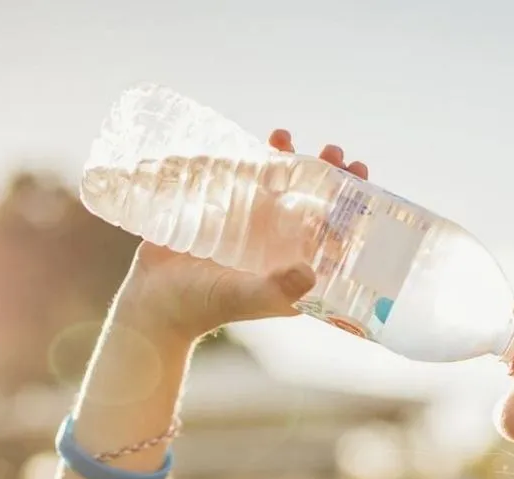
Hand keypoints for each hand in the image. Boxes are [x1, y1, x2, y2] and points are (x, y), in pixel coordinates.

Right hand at [114, 130, 369, 341]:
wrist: (153, 303)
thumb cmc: (202, 307)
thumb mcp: (244, 298)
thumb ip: (277, 289)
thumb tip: (312, 271)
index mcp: (296, 266)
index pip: (335, 232)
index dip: (353, 206)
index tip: (361, 179)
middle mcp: (279, 244)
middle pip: (313, 201)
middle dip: (327, 174)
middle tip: (334, 152)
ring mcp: (251, 226)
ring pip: (279, 184)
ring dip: (289, 158)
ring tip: (284, 136)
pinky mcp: (222, 212)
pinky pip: (243, 179)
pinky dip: (250, 157)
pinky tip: (254, 142)